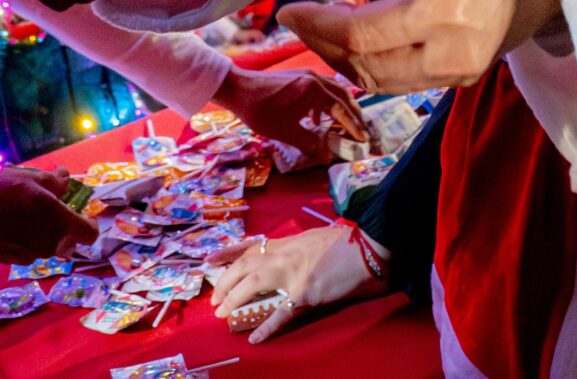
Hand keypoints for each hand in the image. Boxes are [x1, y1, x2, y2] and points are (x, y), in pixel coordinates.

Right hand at [0, 166, 98, 262]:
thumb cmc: (0, 193)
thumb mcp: (29, 179)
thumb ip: (54, 182)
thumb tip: (67, 177)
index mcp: (60, 223)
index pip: (89, 233)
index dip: (87, 222)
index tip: (77, 211)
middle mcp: (51, 244)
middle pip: (69, 240)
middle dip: (64, 226)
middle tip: (48, 209)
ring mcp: (33, 256)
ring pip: (50, 246)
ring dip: (45, 233)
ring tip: (26, 214)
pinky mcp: (17, 262)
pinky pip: (32, 251)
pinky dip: (29, 241)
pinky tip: (12, 226)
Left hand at [208, 226, 386, 343]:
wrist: (368, 248)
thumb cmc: (345, 243)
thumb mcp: (313, 238)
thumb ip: (294, 247)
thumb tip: (281, 255)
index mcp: (287, 242)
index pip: (250, 246)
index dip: (226, 253)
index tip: (208, 260)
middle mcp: (285, 255)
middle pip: (244, 266)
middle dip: (225, 281)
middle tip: (215, 298)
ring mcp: (293, 273)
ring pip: (253, 284)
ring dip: (235, 299)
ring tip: (223, 314)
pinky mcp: (306, 292)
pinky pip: (282, 313)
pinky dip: (267, 327)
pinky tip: (255, 338)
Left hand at [211, 64, 370, 159]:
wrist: (238, 89)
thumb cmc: (261, 111)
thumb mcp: (286, 132)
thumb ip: (309, 144)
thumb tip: (328, 158)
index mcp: (314, 90)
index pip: (341, 111)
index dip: (354, 127)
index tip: (363, 139)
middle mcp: (315, 78)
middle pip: (343, 96)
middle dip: (354, 114)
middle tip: (362, 130)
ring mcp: (307, 74)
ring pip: (334, 90)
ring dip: (342, 107)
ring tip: (346, 124)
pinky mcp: (299, 76)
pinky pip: (322, 88)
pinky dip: (327, 102)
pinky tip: (317, 118)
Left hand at [274, 0, 559, 92]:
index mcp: (438, 12)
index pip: (360, 34)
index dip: (317, 24)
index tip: (286, 9)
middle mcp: (448, 53)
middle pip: (366, 65)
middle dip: (324, 45)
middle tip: (297, 20)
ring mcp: (459, 72)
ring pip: (382, 82)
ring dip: (345, 61)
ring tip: (320, 32)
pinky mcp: (464, 77)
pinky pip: (405, 84)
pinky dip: (373, 69)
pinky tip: (357, 45)